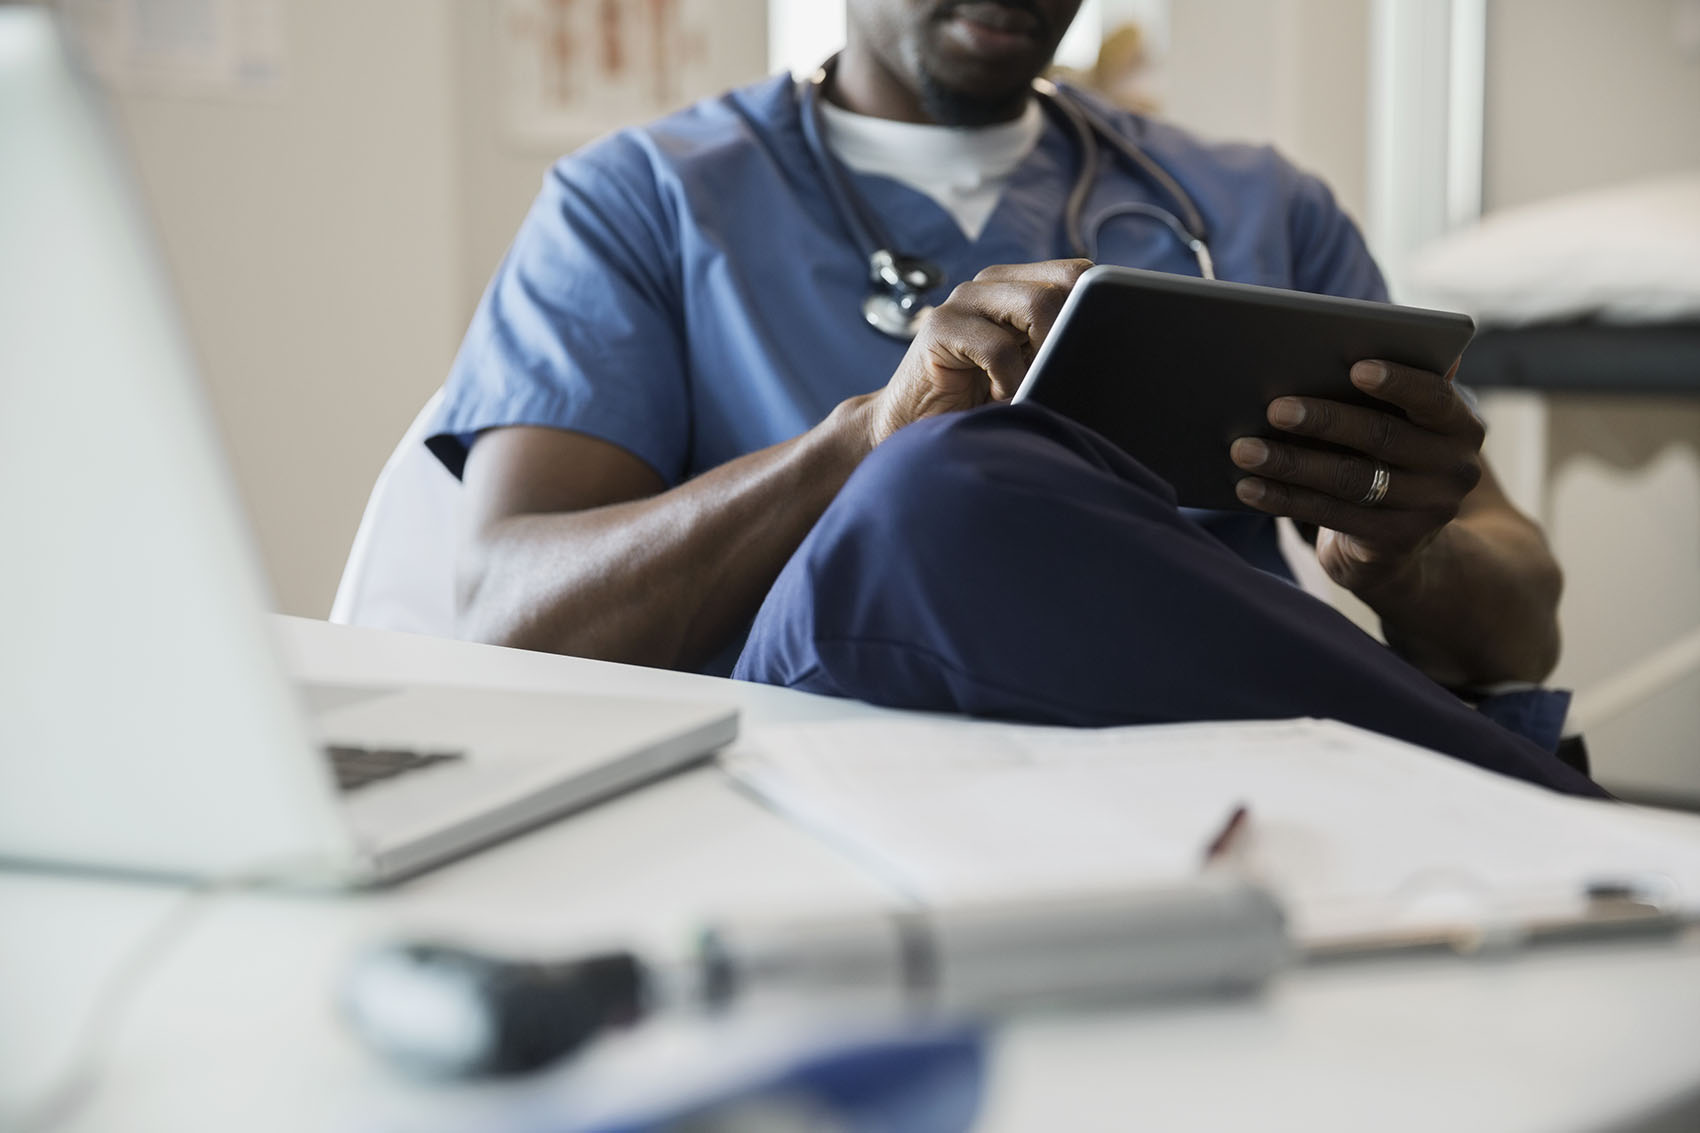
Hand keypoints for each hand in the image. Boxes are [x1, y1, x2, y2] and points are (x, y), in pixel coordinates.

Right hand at [862, 259, 1090, 447]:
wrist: (913, 431)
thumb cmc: (980, 406)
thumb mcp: (1030, 370)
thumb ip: (1060, 348)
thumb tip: (1116, 347)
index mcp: (1017, 286)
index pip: (1078, 274)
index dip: (1097, 307)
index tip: (1101, 351)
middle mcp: (991, 284)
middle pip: (1067, 282)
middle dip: (1074, 332)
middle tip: (1059, 374)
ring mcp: (964, 301)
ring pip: (1038, 306)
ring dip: (1045, 358)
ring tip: (1028, 388)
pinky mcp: (941, 327)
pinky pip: (1000, 349)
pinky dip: (1010, 383)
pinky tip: (999, 399)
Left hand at [1229, 360, 1485, 596]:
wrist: (1397, 544)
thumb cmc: (1383, 460)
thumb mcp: (1395, 426)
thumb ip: (1383, 393)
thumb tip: (1330, 345)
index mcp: (1460, 426)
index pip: (1434, 397)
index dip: (1398, 382)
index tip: (1355, 368)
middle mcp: (1455, 468)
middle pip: (1382, 437)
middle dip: (1323, 420)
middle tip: (1273, 408)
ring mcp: (1428, 510)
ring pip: (1349, 479)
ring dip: (1290, 462)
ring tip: (1243, 449)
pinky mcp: (1393, 542)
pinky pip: (1330, 514)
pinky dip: (1284, 498)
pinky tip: (1248, 487)